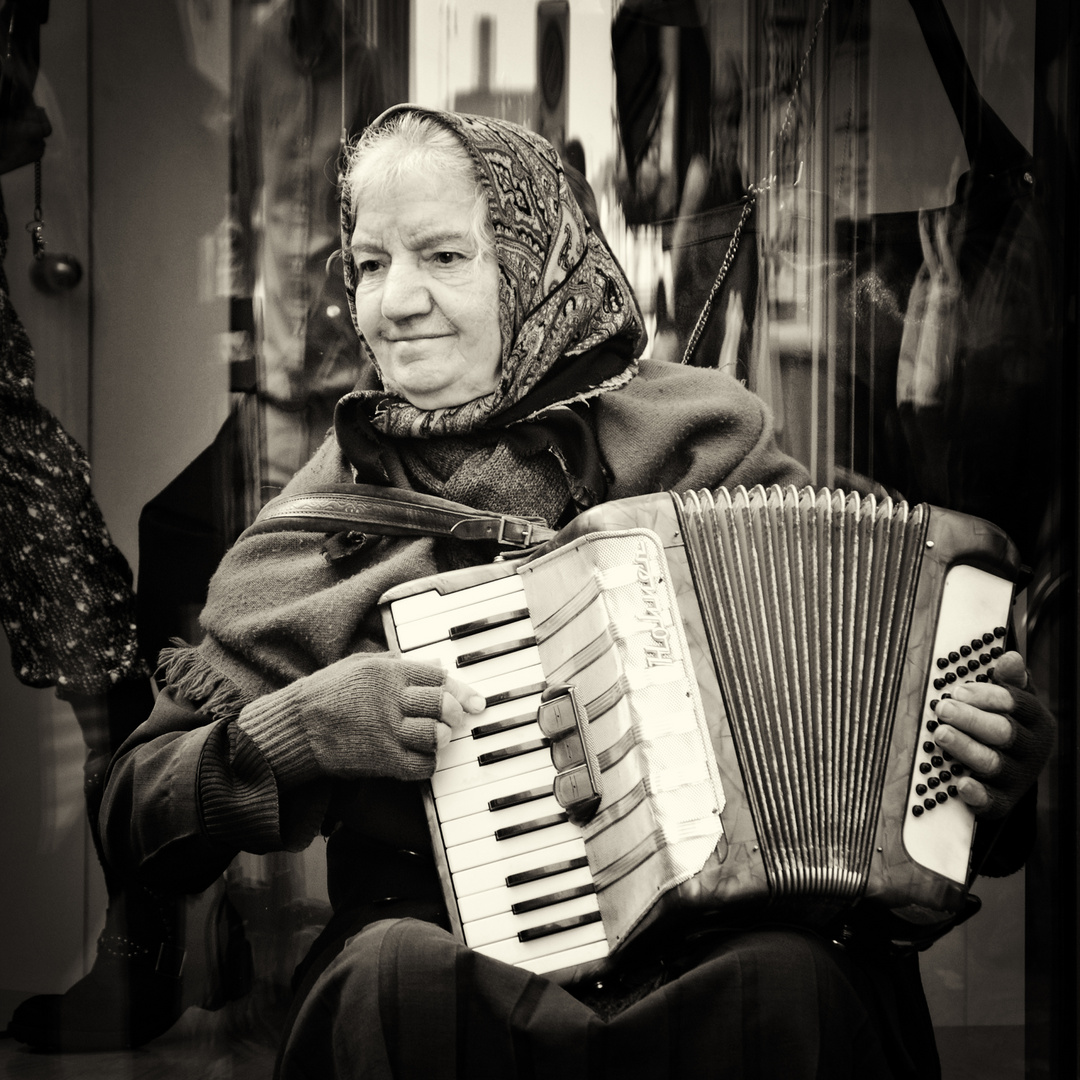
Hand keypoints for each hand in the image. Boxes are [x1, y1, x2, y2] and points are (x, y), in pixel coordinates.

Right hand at [238, 654, 485, 784]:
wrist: (295, 728)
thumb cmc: (326, 693)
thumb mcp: (360, 665)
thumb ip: (399, 664)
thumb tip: (436, 663)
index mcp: (387, 672)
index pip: (437, 676)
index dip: (460, 690)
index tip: (474, 701)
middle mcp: (390, 699)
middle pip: (441, 704)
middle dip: (454, 713)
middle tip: (454, 719)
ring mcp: (386, 730)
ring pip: (435, 734)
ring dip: (441, 738)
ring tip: (436, 738)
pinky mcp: (381, 759)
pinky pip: (421, 765)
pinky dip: (428, 764)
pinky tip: (421, 758)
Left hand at [931, 651, 1055, 818]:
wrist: (1012, 772)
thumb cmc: (1007, 725)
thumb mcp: (1013, 701)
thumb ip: (1010, 680)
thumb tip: (1010, 656)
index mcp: (1036, 719)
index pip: (1016, 704)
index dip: (986, 696)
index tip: (958, 690)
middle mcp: (1032, 749)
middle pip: (1003, 732)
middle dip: (971, 719)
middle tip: (943, 709)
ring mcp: (1019, 777)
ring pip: (993, 763)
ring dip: (966, 748)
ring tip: (941, 734)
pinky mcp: (1004, 801)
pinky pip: (992, 800)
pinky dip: (977, 793)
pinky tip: (961, 783)